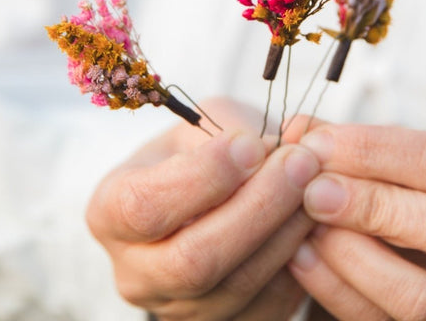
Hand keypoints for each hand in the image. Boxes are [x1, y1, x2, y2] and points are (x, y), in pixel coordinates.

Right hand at [86, 98, 321, 319]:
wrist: (207, 197)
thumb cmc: (198, 152)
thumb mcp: (199, 123)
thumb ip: (232, 130)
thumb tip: (284, 146)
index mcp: (109, 212)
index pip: (145, 206)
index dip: (204, 177)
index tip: (251, 143)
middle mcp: (134, 273)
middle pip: (193, 260)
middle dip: (257, 207)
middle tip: (300, 163)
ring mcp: (177, 309)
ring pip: (237, 286)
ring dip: (287, 232)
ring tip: (317, 185)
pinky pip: (267, 306)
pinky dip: (299, 262)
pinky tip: (315, 221)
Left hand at [288, 125, 425, 320]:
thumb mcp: (415, 164)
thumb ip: (360, 146)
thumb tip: (299, 130)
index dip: (378, 150)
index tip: (319, 143)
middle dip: (375, 206)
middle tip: (313, 190)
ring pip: (425, 297)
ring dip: (353, 258)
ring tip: (304, 228)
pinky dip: (339, 292)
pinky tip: (302, 260)